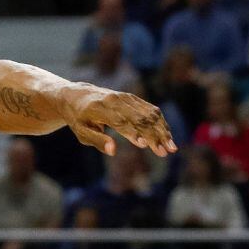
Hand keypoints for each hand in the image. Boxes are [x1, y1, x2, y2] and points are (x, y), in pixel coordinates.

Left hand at [61, 83, 176, 156]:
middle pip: (139, 118)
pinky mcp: (131, 98)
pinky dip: (160, 123)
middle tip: (166, 152)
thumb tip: (113, 151)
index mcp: (100, 108)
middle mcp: (115, 100)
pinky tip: (167, 136)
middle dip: (154, 136)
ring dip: (162, 130)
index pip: (121, 121)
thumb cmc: (78, 118)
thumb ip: (97, 140)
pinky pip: (150, 109)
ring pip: (149, 114)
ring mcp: (125, 97)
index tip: (145, 145)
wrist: (77, 95)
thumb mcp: (81, 132)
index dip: (133, 133)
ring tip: (171, 148)